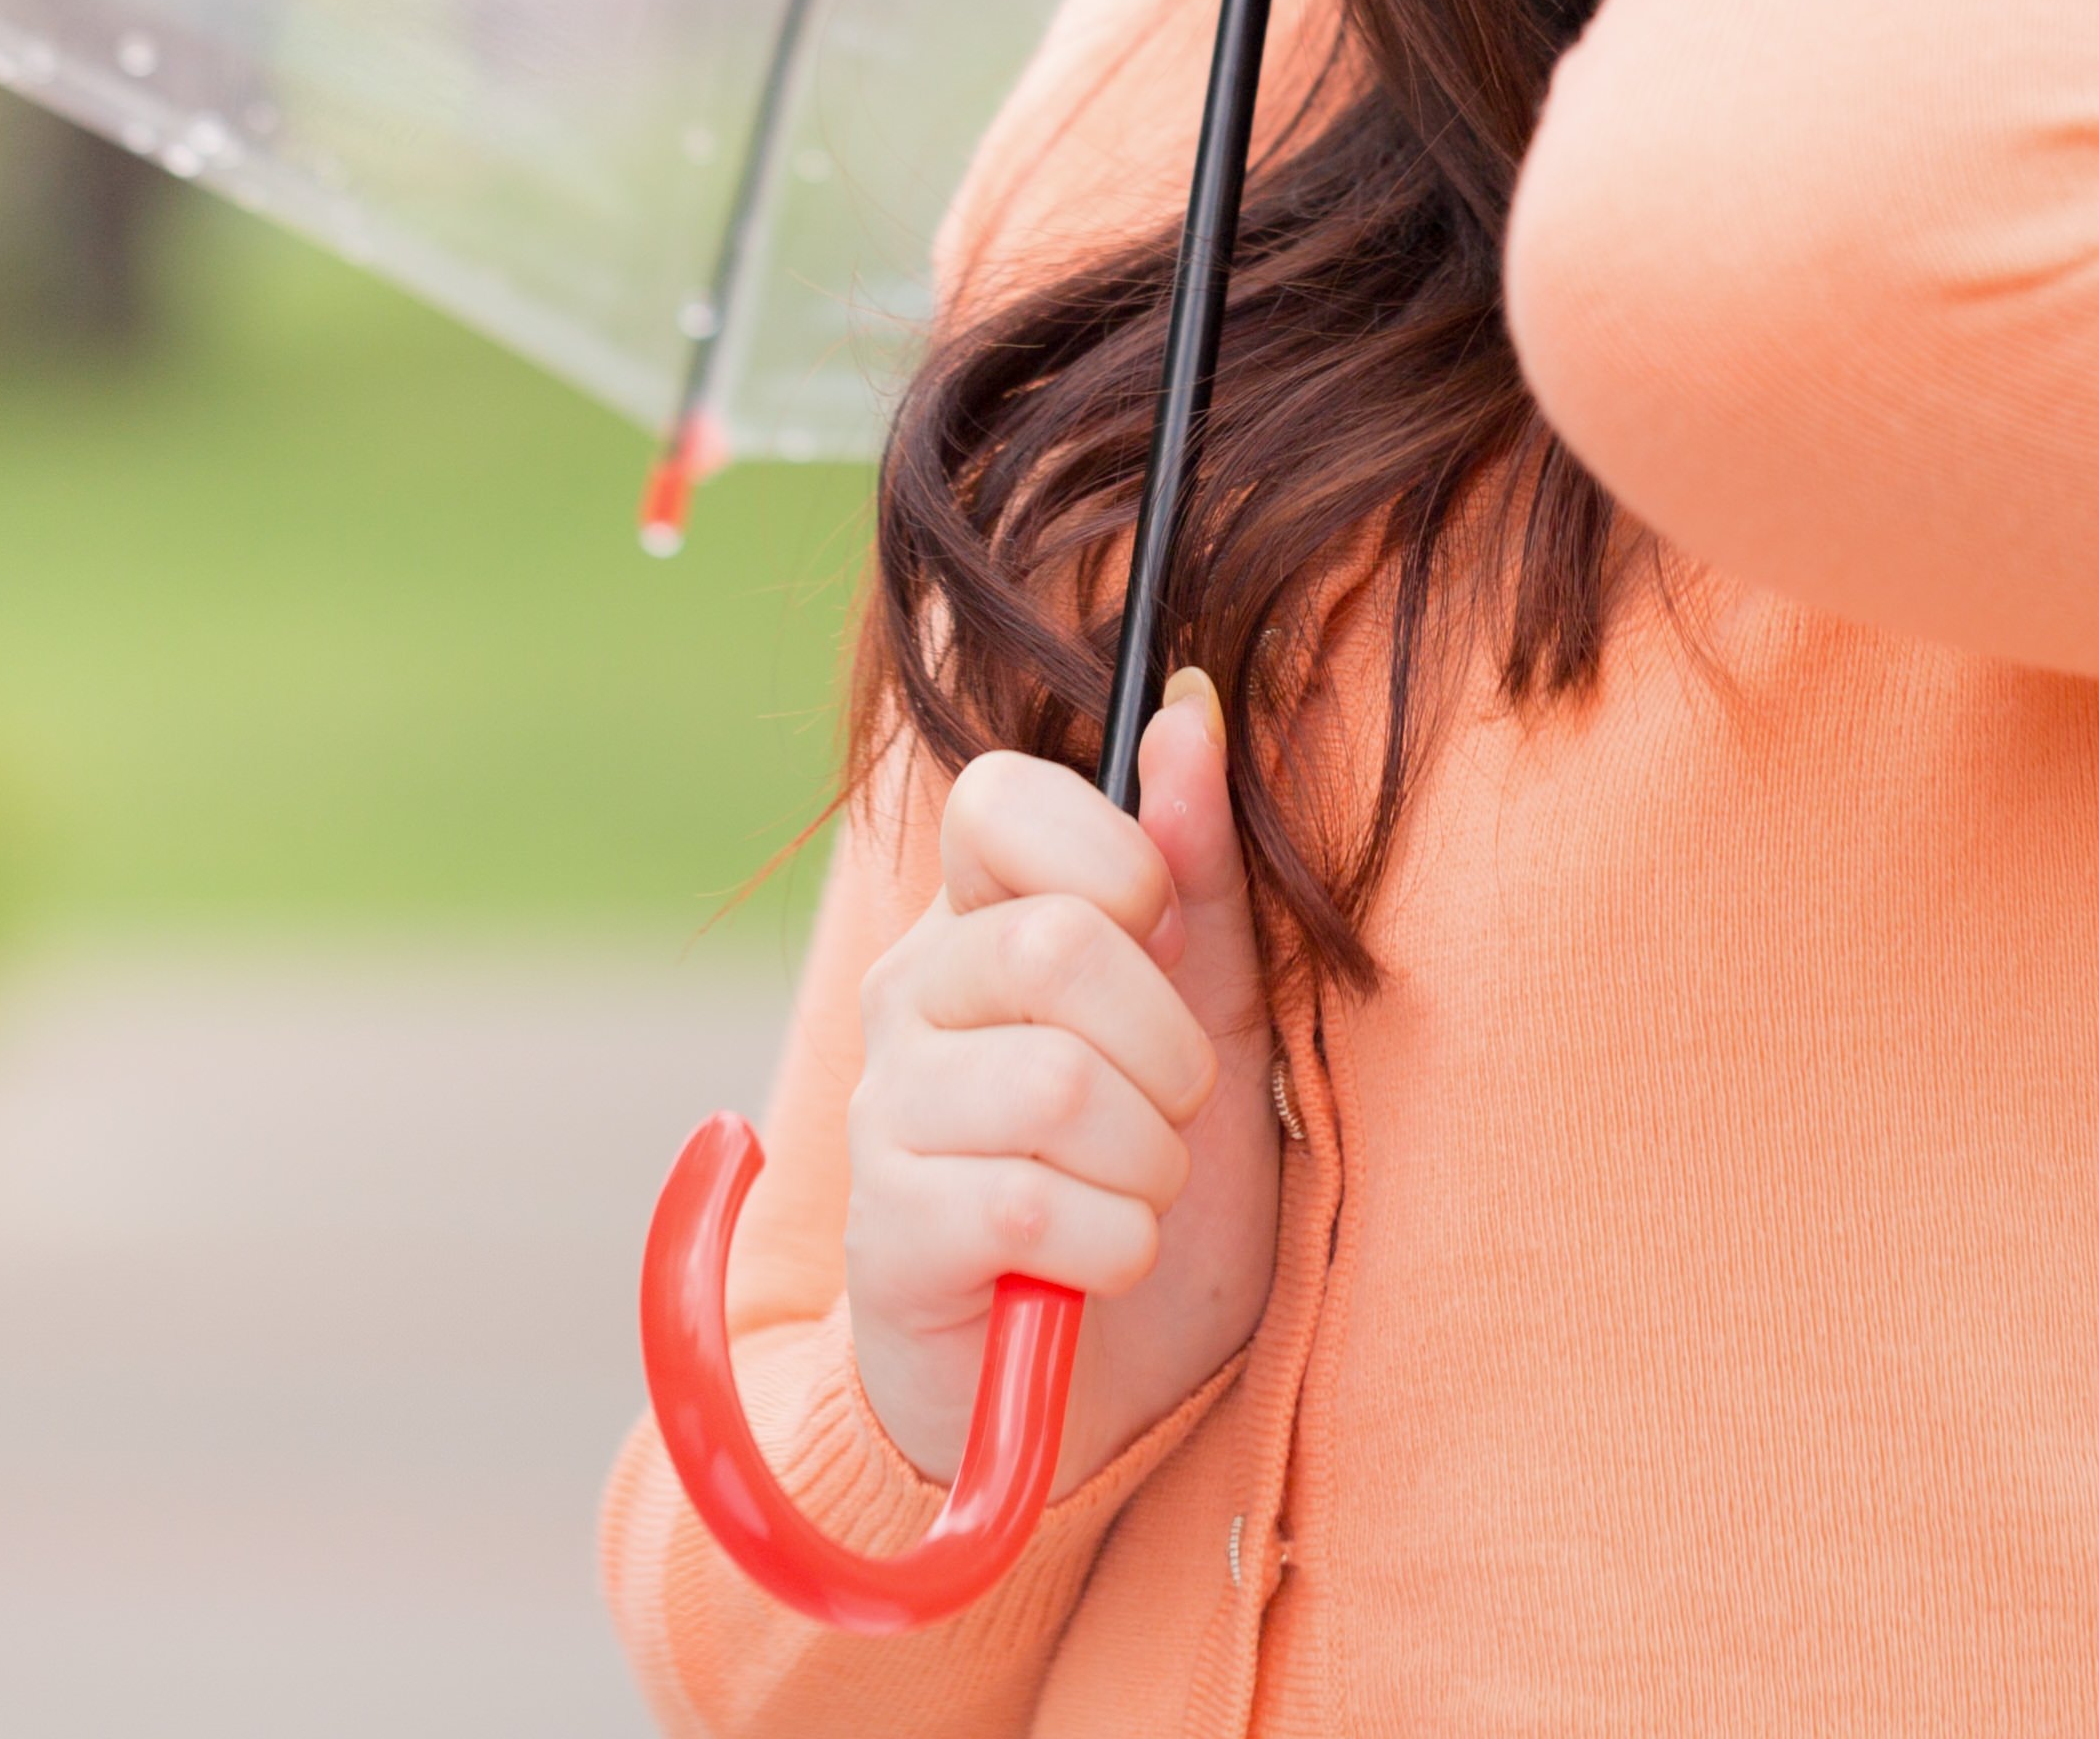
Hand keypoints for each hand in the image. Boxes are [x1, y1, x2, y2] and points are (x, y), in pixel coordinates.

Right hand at [843, 673, 1280, 1490]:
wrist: (1103, 1389)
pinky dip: (1115, 1247)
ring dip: (1149, 1162)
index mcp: (980, 921)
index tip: (1160, 933)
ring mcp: (885, 1113)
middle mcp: (910, 997)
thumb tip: (1193, 709)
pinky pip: (1036, 1206)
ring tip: (1137, 1195)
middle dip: (1165, 1045)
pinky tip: (1097, 1264)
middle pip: (1053, 947)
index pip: (997, 801)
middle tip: (1174, 1107)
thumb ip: (1197, 877)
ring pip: (1057, 1084)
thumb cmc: (1154, 1183)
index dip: (1108, 855)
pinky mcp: (890, 1233)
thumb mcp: (1213, 1024)